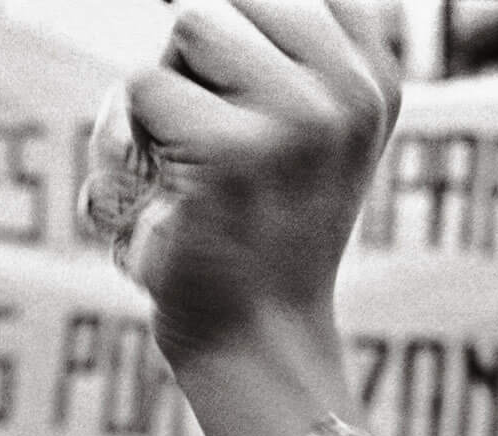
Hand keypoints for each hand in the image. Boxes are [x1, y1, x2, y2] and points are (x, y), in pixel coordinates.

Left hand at [125, 0, 401, 363]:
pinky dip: (125, 138)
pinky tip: (156, 192)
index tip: (228, 108)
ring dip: (158, 93)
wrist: (253, 340)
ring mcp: (293, 120)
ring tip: (177, 163)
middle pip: (227, 1)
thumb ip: (289, 55)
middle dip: (192, 62)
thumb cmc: (257, 237)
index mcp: (372, 79)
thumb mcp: (306, 136)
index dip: (235, 34)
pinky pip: (141, 87)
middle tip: (200, 144)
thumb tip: (196, 2)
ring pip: (185, 27)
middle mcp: (345, 92)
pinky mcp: (228, 153)